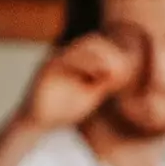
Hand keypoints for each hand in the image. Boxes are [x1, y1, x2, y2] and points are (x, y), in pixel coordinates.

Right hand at [16, 35, 134, 130]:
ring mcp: (56, 59)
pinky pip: (66, 59)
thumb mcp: (90, 96)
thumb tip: (122, 73)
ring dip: (98, 58)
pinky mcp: (47, 68)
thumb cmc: (63, 110)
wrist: (38, 123)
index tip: (126, 70)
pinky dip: (84, 64)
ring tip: (112, 72)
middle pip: (91, 42)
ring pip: (80, 47)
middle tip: (121, 69)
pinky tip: (96, 76)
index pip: (98, 46)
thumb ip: (103, 83)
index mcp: (76, 59)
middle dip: (109, 53)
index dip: (113, 54)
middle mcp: (65, 55)